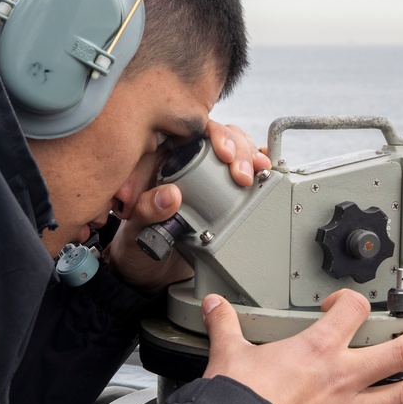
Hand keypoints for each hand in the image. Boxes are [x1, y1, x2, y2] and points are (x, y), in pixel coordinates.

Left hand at [105, 120, 269, 293]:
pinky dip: (258, 166)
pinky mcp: (223, 193)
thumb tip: (171, 195)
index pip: (192, 131)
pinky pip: (243, 171)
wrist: (151, 272)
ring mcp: (207, 175)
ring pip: (236, 149)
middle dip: (238, 149)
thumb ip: (147, 211)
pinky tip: (267, 169)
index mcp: (161, 160)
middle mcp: (185, 161)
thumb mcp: (135, 229)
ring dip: (251, 156)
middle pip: (220, 137)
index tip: (225, 154)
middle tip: (244, 173)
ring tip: (260, 170)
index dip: (214, 135)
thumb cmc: (136, 245)